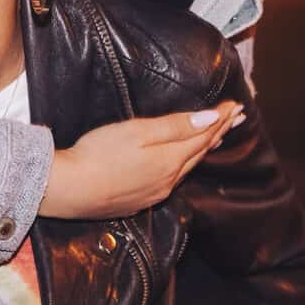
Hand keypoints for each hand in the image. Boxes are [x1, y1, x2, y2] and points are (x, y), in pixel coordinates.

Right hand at [39, 103, 242, 219]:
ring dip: (204, 148)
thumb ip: (174, 126)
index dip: (221, 118)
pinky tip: (181, 162)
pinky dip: (185, 165)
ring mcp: (154, 192)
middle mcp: (168, 179)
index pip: (203, 134)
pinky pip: (172, 180)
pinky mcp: (140, 200)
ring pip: (188, 167)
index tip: (236, 105)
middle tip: (236, 117)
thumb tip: (209, 119)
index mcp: (170, 160)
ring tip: (217, 136)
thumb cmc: (98, 154)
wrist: (69, 189)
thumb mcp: (137, 131)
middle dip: (219, 131)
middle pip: (200, 151)